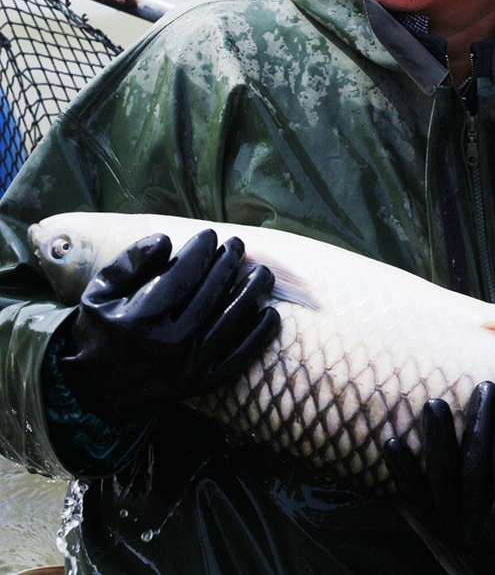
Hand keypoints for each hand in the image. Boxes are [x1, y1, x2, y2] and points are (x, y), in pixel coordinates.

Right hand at [59, 229, 279, 422]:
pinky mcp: (201, 383)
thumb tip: (166, 239)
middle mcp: (168, 344)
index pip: (182, 275)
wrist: (97, 386)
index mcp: (141, 318)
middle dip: (227, 264)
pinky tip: (270, 314)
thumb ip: (131, 262)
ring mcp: (188, 366)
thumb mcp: (101, 290)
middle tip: (238, 245)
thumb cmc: (101, 328)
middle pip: (210, 294)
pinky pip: (237, 358)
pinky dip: (257, 337)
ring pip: (229, 323)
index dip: (200, 251)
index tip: (210, 235)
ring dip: (250, 294)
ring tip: (262, 272)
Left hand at [383, 382, 494, 574]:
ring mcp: (453, 530)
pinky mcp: (433, 526)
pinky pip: (415, 497)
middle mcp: (482, 531)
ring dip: (437, 437)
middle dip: (478, 421)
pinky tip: (392, 443)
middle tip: (485, 388)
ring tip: (436, 403)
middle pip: (473, 465)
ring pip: (442, 477)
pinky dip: (402, 471)